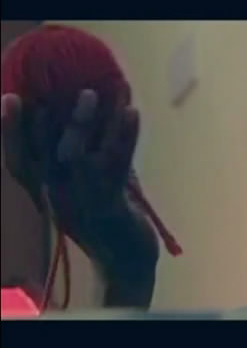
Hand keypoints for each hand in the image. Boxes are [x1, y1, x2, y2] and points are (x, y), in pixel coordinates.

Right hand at [1, 90, 158, 286]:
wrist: (126, 261)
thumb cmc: (107, 216)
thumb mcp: (89, 186)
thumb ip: (89, 155)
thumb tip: (99, 106)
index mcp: (47, 194)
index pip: (20, 163)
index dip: (12, 132)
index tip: (10, 97)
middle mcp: (58, 198)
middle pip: (42, 156)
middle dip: (44, 119)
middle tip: (51, 86)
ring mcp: (83, 203)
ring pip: (76, 158)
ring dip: (83, 123)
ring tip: (92, 93)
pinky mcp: (110, 207)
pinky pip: (116, 167)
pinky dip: (125, 137)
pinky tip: (132, 113)